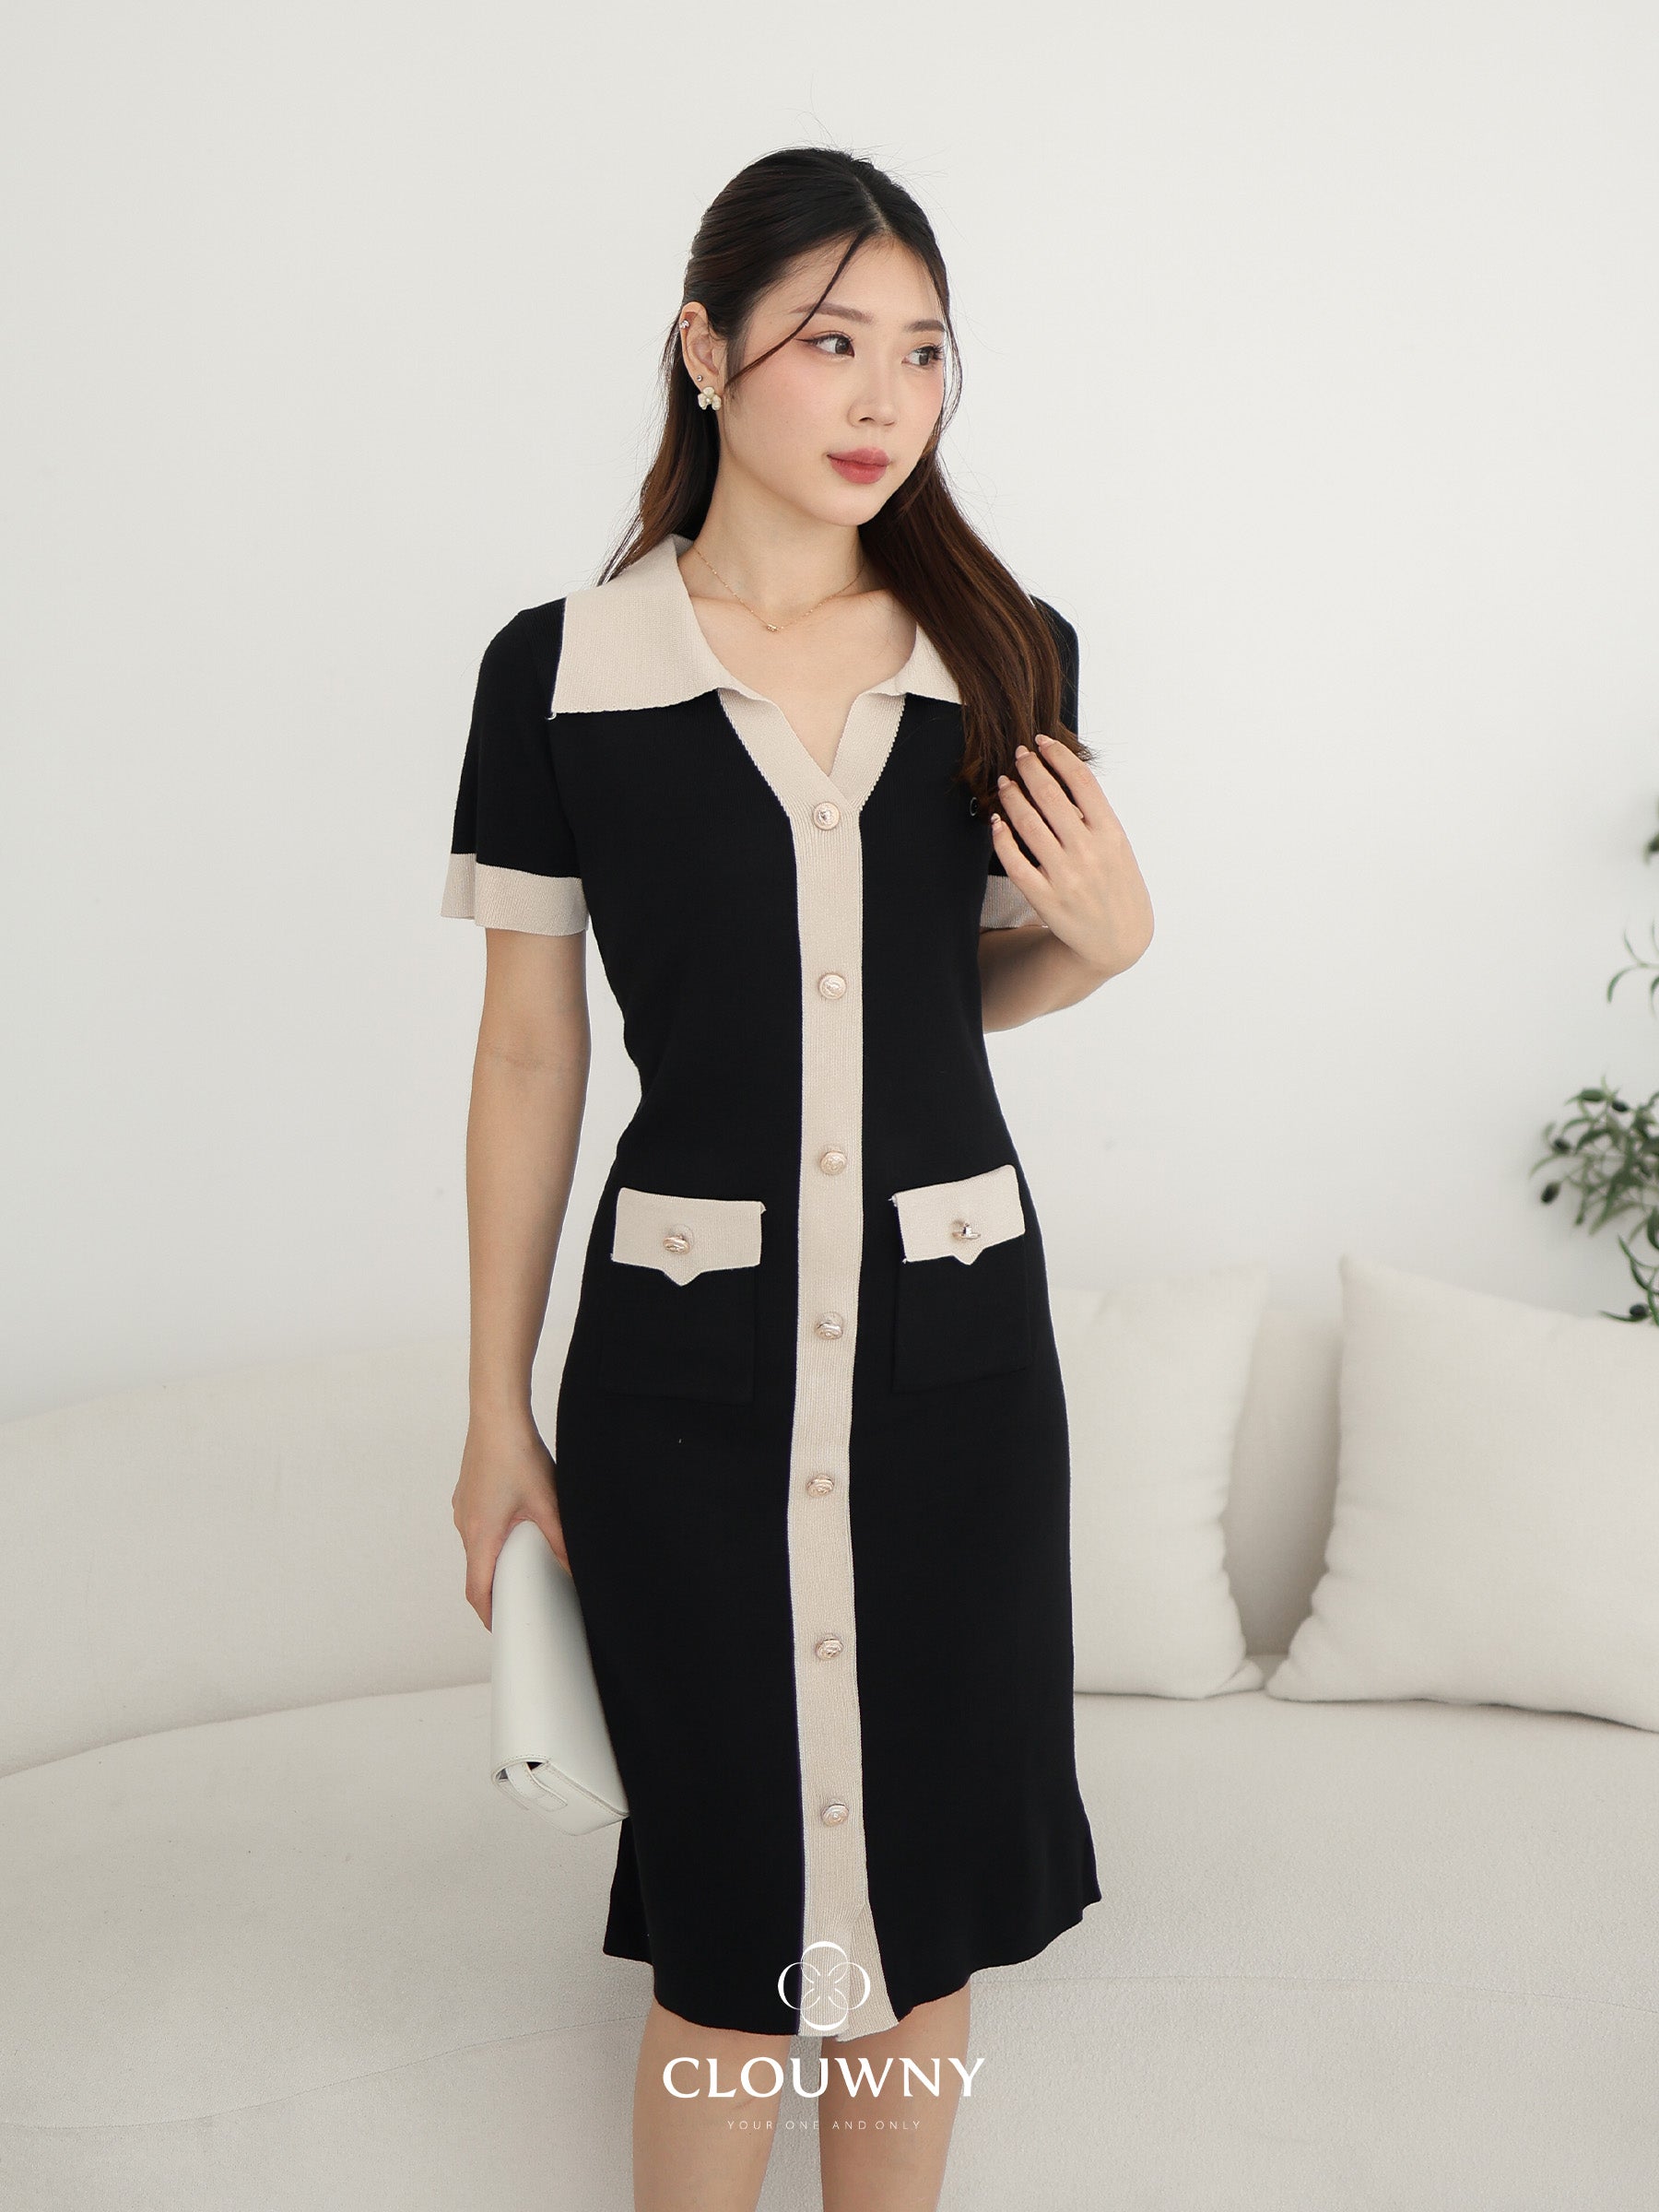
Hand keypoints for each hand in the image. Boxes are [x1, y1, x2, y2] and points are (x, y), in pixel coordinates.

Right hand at [452, 1415, 568, 1630]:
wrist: (497, 1415)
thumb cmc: (517, 1456)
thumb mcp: (547, 1504)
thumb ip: (561, 1541)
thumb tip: (575, 1570)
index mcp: (481, 1535)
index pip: (477, 1591)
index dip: (488, 1615)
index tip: (501, 1628)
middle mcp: (465, 1525)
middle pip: (476, 1569)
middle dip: (496, 1586)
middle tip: (521, 1595)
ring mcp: (463, 1507)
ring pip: (477, 1545)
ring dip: (496, 1557)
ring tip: (523, 1558)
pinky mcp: (467, 1492)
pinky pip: (476, 1524)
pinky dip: (492, 1534)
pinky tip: (515, 1521)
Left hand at [991, 735, 1153, 974]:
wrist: (1118, 941)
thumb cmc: (1117, 887)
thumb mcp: (1118, 848)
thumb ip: (1094, 817)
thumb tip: (1061, 777)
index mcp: (1111, 834)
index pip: (1081, 782)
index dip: (1058, 756)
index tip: (1042, 741)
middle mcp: (1088, 852)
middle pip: (1050, 796)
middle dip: (1029, 768)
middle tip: (1017, 754)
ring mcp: (1065, 876)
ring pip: (1027, 823)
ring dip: (1012, 796)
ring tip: (1005, 782)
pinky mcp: (1044, 897)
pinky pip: (1015, 861)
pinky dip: (1002, 837)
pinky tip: (996, 821)